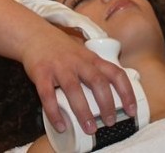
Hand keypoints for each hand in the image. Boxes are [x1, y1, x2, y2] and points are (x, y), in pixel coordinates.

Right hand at [20, 29, 136, 135]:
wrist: (33, 35)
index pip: (115, 73)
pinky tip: (60, 125)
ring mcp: (59, 67)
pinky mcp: (41, 73)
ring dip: (83, 111)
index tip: (131, 110)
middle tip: (110, 122)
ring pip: (74, 89)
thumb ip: (95, 69)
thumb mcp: (83, 54)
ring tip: (90, 129)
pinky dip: (54, 112)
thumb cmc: (61, 49)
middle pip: (97, 81)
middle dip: (106, 104)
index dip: (126, 92)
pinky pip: (47, 95)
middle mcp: (78, 61)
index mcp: (91, 59)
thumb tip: (112, 94)